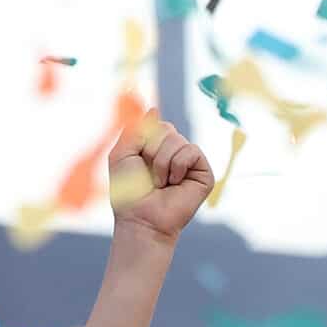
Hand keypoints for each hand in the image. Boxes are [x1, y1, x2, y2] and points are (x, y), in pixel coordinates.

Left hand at [107, 112, 212, 242]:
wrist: (142, 217)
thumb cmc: (129, 190)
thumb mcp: (122, 153)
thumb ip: (135, 129)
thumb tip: (154, 109)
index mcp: (155, 146)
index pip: (154, 123)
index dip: (143, 138)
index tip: (137, 158)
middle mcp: (174, 152)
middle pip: (166, 128)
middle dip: (151, 150)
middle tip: (149, 174)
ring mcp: (190, 162)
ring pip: (177, 139)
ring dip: (161, 162)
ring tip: (161, 182)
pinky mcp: (204, 172)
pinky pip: (191, 150)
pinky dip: (177, 166)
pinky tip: (174, 183)